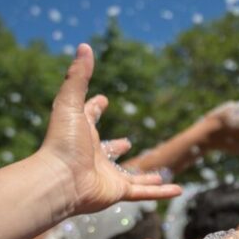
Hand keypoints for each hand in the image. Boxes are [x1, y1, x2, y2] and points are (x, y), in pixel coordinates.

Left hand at [37, 44, 181, 215]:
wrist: (60, 181)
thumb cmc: (62, 142)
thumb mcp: (70, 104)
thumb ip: (78, 76)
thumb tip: (85, 45)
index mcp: (82, 135)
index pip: (89, 118)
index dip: (94, 108)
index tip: (102, 100)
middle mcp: (94, 156)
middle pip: (108, 151)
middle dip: (116, 147)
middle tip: (126, 141)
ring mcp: (107, 176)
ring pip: (130, 177)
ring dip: (144, 176)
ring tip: (158, 173)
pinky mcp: (118, 192)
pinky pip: (144, 193)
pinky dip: (161, 192)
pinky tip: (178, 191)